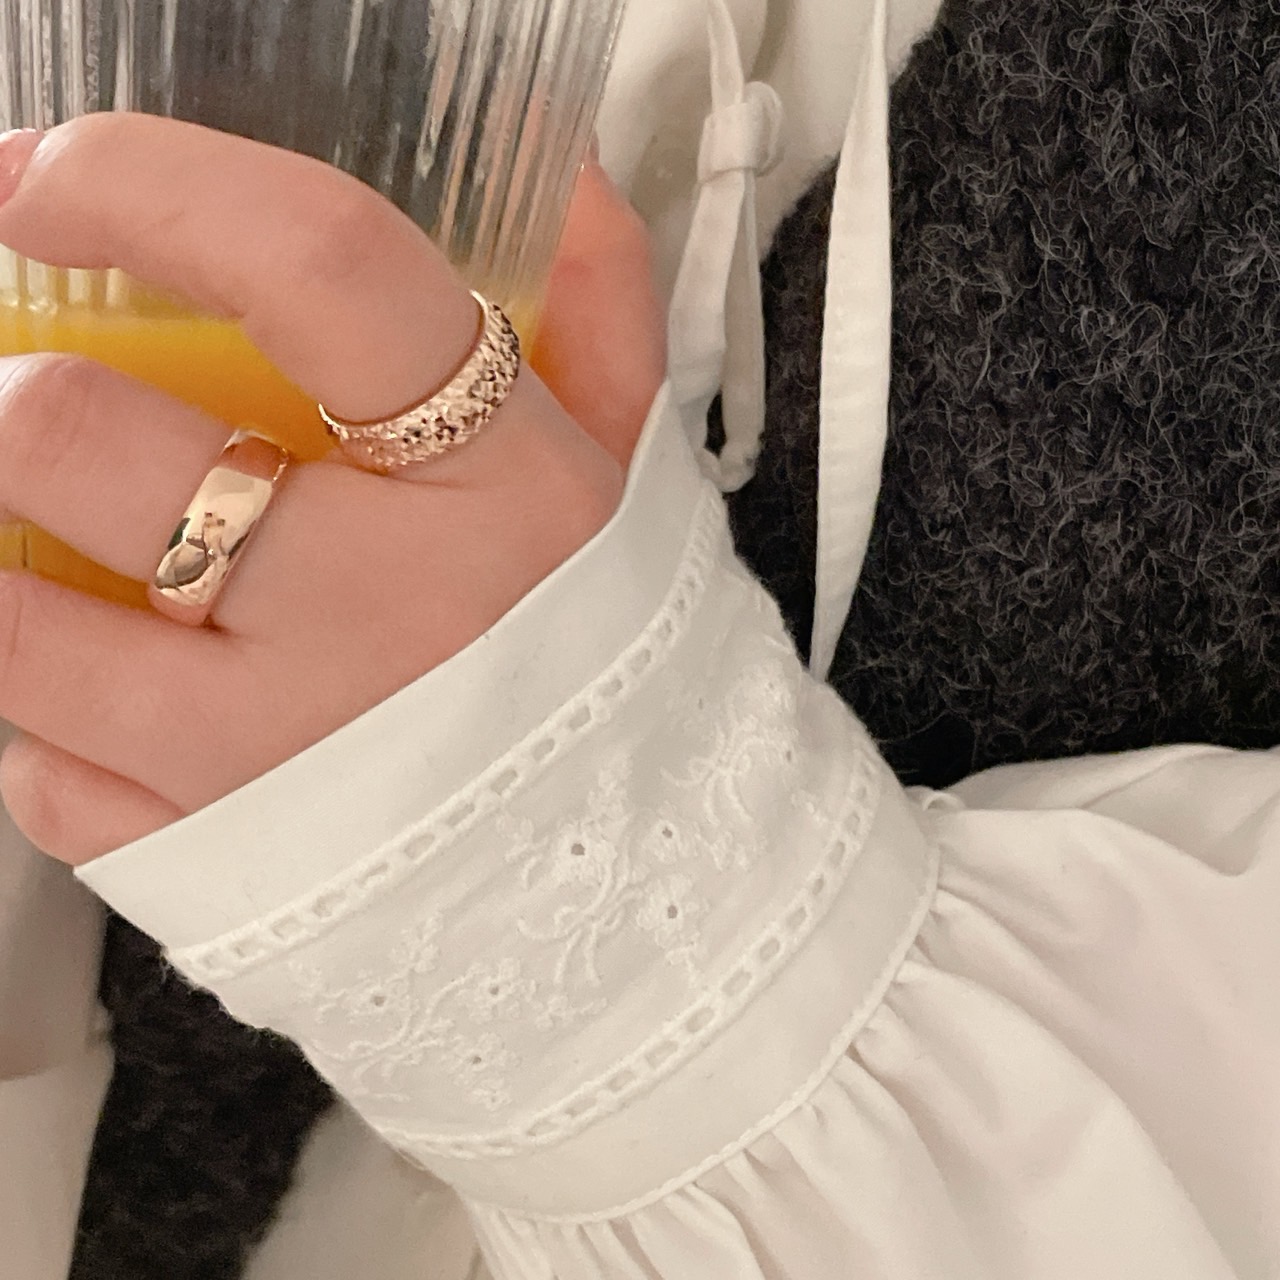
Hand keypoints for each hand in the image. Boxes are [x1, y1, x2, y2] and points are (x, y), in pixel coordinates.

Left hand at [0, 115, 664, 865]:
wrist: (641, 892)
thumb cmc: (621, 675)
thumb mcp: (629, 480)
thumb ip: (599, 311)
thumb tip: (561, 167)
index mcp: (498, 490)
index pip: (312, 268)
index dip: (152, 185)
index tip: (56, 175)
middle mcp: (374, 616)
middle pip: (74, 439)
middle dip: (18, 393)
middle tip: (49, 402)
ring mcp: (274, 751)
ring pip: (6, 618)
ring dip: (14, 561)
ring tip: (89, 557)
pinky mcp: (208, 861)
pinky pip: (38, 774)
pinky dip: (60, 724)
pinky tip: (139, 707)